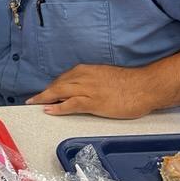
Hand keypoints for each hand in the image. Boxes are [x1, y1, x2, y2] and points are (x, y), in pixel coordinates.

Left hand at [26, 64, 155, 118]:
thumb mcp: (105, 78)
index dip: (52, 86)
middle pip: (58, 84)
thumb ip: (92, 82)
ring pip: (60, 91)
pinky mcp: (94, 101)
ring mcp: (89, 89)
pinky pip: (71, 104)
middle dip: (44, 92)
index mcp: (87, 70)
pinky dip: (58, 107)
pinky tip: (49, 110)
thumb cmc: (130, 84)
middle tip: (32, 100)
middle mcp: (84, 77)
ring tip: (34, 104)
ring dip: (45, 98)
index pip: (63, 78)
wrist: (147, 86)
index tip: (44, 92)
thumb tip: (82, 90)